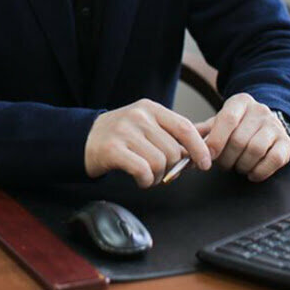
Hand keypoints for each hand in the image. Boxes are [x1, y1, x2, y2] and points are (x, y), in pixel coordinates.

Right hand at [84, 99, 211, 188]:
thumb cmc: (121, 135)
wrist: (83, 138)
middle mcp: (138, 116)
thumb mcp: (146, 125)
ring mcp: (125, 131)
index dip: (199, 148)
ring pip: (160, 163)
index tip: (205, 163)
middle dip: (172, 168)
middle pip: (173, 150)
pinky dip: (146, 181)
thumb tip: (203, 150)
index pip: (185, 127)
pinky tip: (140, 179)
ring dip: (158, 177)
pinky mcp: (113, 149)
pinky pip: (143, 171)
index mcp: (150, 108)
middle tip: (161, 172)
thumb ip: (171, 134)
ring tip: (147, 175)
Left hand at [197, 94, 289, 182]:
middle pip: (239, 139)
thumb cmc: (238, 126)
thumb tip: (183, 144)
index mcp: (240, 102)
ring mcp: (275, 126)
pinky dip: (260, 171)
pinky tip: (251, 173)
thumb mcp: (220, 122)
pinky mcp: (286, 142)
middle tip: (223, 164)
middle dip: (227, 158)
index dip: (216, 140)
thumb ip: (202, 131)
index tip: (207, 156)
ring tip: (237, 166)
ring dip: (242, 165)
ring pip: (255, 150)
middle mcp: (259, 110)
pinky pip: (274, 160)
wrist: (267, 124)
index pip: (227, 119)